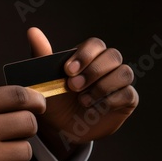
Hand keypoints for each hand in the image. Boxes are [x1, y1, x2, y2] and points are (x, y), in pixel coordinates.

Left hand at [27, 28, 138, 160]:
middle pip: (113, 55)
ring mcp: (118, 83)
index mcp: (87, 57)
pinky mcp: (126, 100)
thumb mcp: (44, 79)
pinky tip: (95, 109)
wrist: (60, 129)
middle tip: (73, 87)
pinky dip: (111, 100)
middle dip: (93, 71)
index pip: (95, 44)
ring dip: (102, 87)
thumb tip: (33, 31)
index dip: (85, 55)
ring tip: (83, 100)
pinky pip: (128, 93)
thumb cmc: (54, 100)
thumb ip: (41, 55)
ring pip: (124, 72)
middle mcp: (105, 66)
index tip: (67, 71)